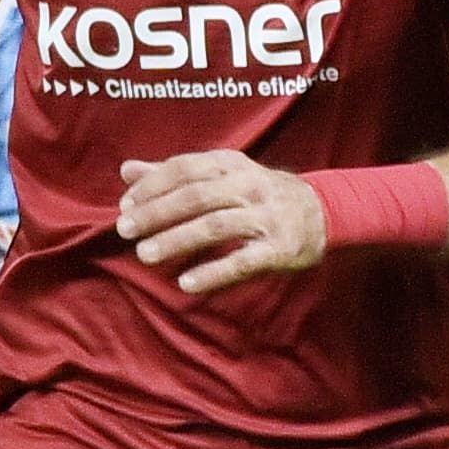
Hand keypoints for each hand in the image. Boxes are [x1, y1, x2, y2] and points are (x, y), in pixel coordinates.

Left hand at [118, 148, 327, 293]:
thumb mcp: (222, 174)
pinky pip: (243, 261)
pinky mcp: (279, 248)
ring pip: (216, 225)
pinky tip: (186, 283)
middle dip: (157, 212)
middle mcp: (250, 186)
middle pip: (197, 196)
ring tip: (145, 254)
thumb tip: (126, 169)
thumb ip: (174, 174)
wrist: (323, 211)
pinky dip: (213, 272)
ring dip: (177, 240)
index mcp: (232, 164)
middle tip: (124, 229)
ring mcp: (267, 217)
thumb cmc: (256, 193)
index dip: (153, 185)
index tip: (125, 205)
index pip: (186, 168)